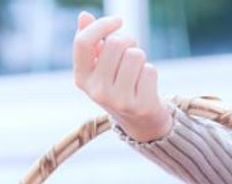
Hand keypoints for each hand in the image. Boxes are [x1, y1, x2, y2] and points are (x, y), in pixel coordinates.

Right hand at [72, 11, 172, 141]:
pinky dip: (150, 72)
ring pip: (135, 54)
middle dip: (127, 41)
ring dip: (140, 57)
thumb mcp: (100, 66)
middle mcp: (96, 91)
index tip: (118, 20)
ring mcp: (118, 100)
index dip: (102, 25)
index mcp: (82, 79)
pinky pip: (150, 70)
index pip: (83, 43)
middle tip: (129, 55)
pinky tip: (144, 86)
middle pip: (115, 43)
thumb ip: (92, 42)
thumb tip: (83, 16)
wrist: (139, 120)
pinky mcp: (139, 105)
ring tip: (136, 71)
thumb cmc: (118, 84)